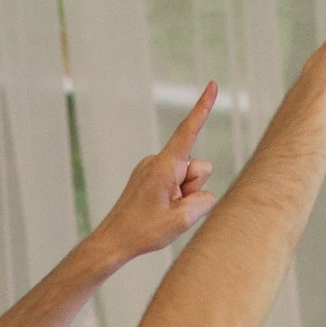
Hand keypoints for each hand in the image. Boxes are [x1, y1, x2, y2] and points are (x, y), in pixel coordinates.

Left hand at [89, 83, 219, 263]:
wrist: (113, 241)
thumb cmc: (143, 231)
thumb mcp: (182, 220)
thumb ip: (203, 200)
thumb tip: (204, 193)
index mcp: (164, 166)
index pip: (188, 131)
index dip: (202, 108)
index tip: (212, 85)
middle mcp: (158, 161)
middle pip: (198, 167)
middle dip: (194, 187)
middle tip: (172, 208)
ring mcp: (152, 168)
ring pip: (188, 177)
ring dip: (184, 195)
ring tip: (163, 211)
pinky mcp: (149, 177)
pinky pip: (176, 182)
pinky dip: (175, 196)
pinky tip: (158, 210)